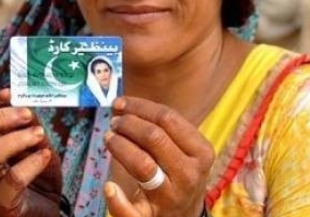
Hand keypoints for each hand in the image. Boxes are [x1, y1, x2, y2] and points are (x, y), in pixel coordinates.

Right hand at [0, 88, 61, 216]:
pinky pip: (12, 179)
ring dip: (17, 139)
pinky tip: (46, 156)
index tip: (11, 93)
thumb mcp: (34, 142)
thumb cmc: (35, 172)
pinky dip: (31, 163)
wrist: (45, 209)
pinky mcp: (1, 204)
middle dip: (1, 117)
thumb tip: (26, 105)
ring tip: (39, 134)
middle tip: (27, 114)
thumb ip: (29, 124)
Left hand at [103, 97, 213, 216]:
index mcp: (201, 152)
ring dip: (119, 145)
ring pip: (142, 164)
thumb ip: (159, 126)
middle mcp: (189, 175)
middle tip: (114, 123)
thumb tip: (120, 104)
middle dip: (128, 123)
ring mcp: (171, 198)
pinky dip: (117, 200)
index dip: (139, 106)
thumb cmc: (177, 173)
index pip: (168, 118)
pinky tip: (109, 187)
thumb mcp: (183, 150)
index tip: (119, 103)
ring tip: (109, 138)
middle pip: (154, 137)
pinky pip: (131, 212)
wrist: (183, 215)